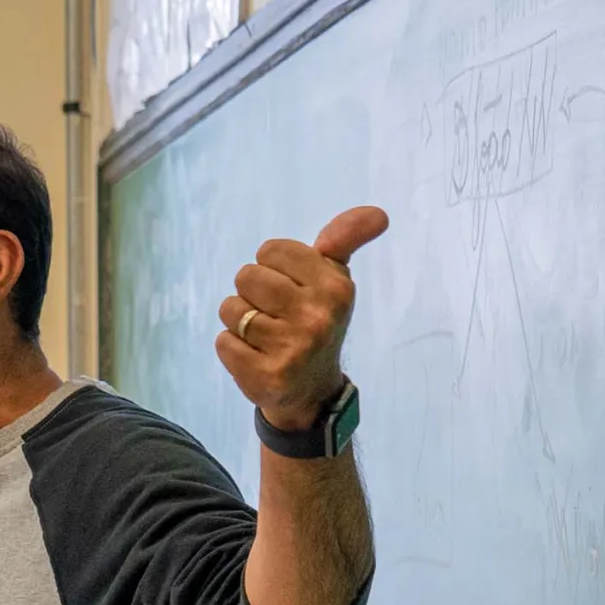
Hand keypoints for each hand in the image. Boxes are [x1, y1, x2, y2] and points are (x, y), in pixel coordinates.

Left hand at [217, 206, 388, 433]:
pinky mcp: (267, 376)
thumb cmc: (316, 320)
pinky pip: (224, 342)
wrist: (313, 391)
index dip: (272, 267)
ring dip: (239, 322)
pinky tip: (256, 357)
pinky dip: (232, 349)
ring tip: (264, 337)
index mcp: (336, 287)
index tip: (290, 288)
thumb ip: (345, 238)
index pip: (270, 250)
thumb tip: (380, 213)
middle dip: (253, 294)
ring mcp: (293, 349)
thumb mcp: (333, 277)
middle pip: (246, 276)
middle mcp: (318, 317)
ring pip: (231, 309)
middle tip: (276, 316)